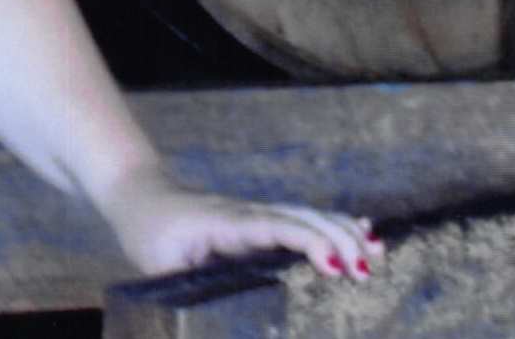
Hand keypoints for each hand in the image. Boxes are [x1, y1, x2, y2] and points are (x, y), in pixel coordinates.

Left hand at [93, 159, 382, 281]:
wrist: (138, 195)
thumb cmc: (148, 234)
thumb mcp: (159, 267)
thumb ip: (187, 287)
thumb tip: (207, 320)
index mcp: (225, 224)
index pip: (274, 228)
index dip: (307, 242)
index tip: (336, 265)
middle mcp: (247, 214)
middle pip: (300, 219)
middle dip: (337, 240)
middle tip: (367, 271)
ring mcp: (256, 214)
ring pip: (306, 216)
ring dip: (343, 232)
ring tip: (377, 253)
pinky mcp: (259, 219)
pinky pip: (301, 219)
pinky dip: (334, 225)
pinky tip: (363, 231)